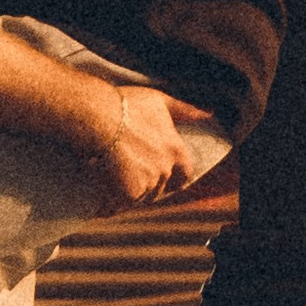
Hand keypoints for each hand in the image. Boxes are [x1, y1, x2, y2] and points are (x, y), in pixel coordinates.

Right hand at [82, 90, 230, 213]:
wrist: (98, 117)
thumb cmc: (126, 105)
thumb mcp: (159, 101)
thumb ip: (183, 111)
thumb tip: (207, 115)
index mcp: (175, 149)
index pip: (185, 173)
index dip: (176, 177)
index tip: (167, 178)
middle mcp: (165, 169)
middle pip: (160, 186)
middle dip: (147, 184)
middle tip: (128, 175)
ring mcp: (147, 183)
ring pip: (139, 197)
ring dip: (128, 194)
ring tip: (110, 182)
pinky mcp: (128, 193)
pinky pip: (119, 205)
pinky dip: (109, 205)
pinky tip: (99, 200)